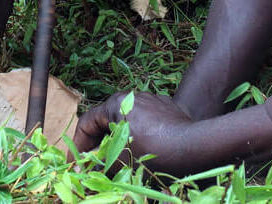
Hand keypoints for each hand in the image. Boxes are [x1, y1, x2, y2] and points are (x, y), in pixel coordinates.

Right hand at [74, 91, 194, 174]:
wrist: (195, 146)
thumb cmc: (154, 151)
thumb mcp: (121, 162)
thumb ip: (99, 165)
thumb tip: (86, 173)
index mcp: (116, 103)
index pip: (87, 123)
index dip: (79, 145)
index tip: (76, 164)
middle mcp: (133, 97)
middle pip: (107, 122)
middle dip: (99, 146)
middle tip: (95, 166)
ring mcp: (153, 102)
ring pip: (127, 124)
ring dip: (119, 143)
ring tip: (120, 164)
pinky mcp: (169, 111)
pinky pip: (147, 125)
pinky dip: (140, 139)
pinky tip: (144, 155)